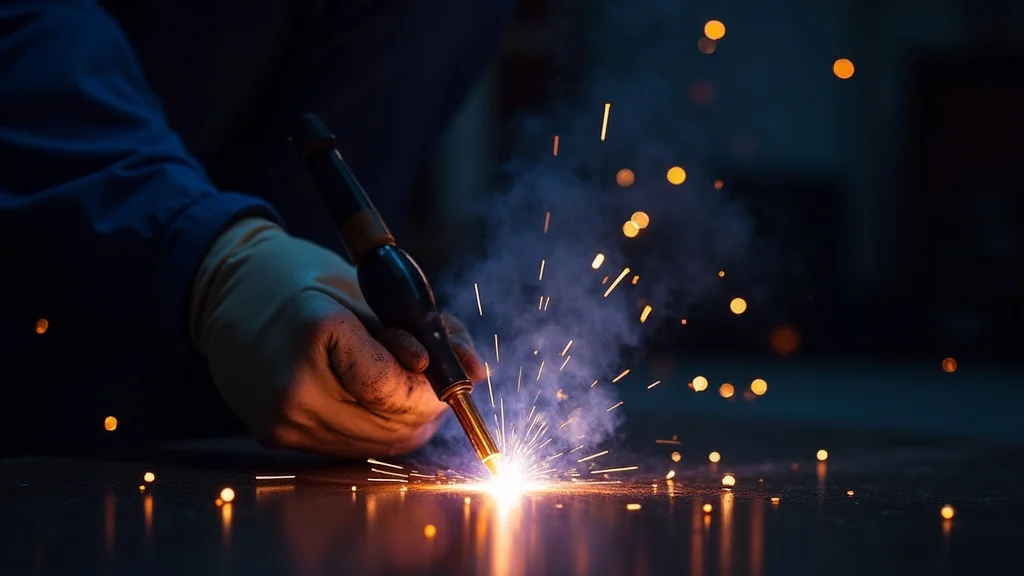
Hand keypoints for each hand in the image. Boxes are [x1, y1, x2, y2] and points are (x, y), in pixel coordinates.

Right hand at [190, 219, 484, 456]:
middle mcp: (293, 388)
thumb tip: (476, 372)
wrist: (223, 290)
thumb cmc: (299, 275)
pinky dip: (377, 427)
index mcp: (314, 333)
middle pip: (392, 424)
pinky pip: (350, 446)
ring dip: (407, 420)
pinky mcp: (276, 438)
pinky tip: (379, 400)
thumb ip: (423, 332)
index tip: (449, 368)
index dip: (434, 382)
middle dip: (429, 405)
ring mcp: (281, 421)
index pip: (396, 386)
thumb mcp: (368, 289)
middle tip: (440, 379)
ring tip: (408, 385)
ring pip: (378, 444)